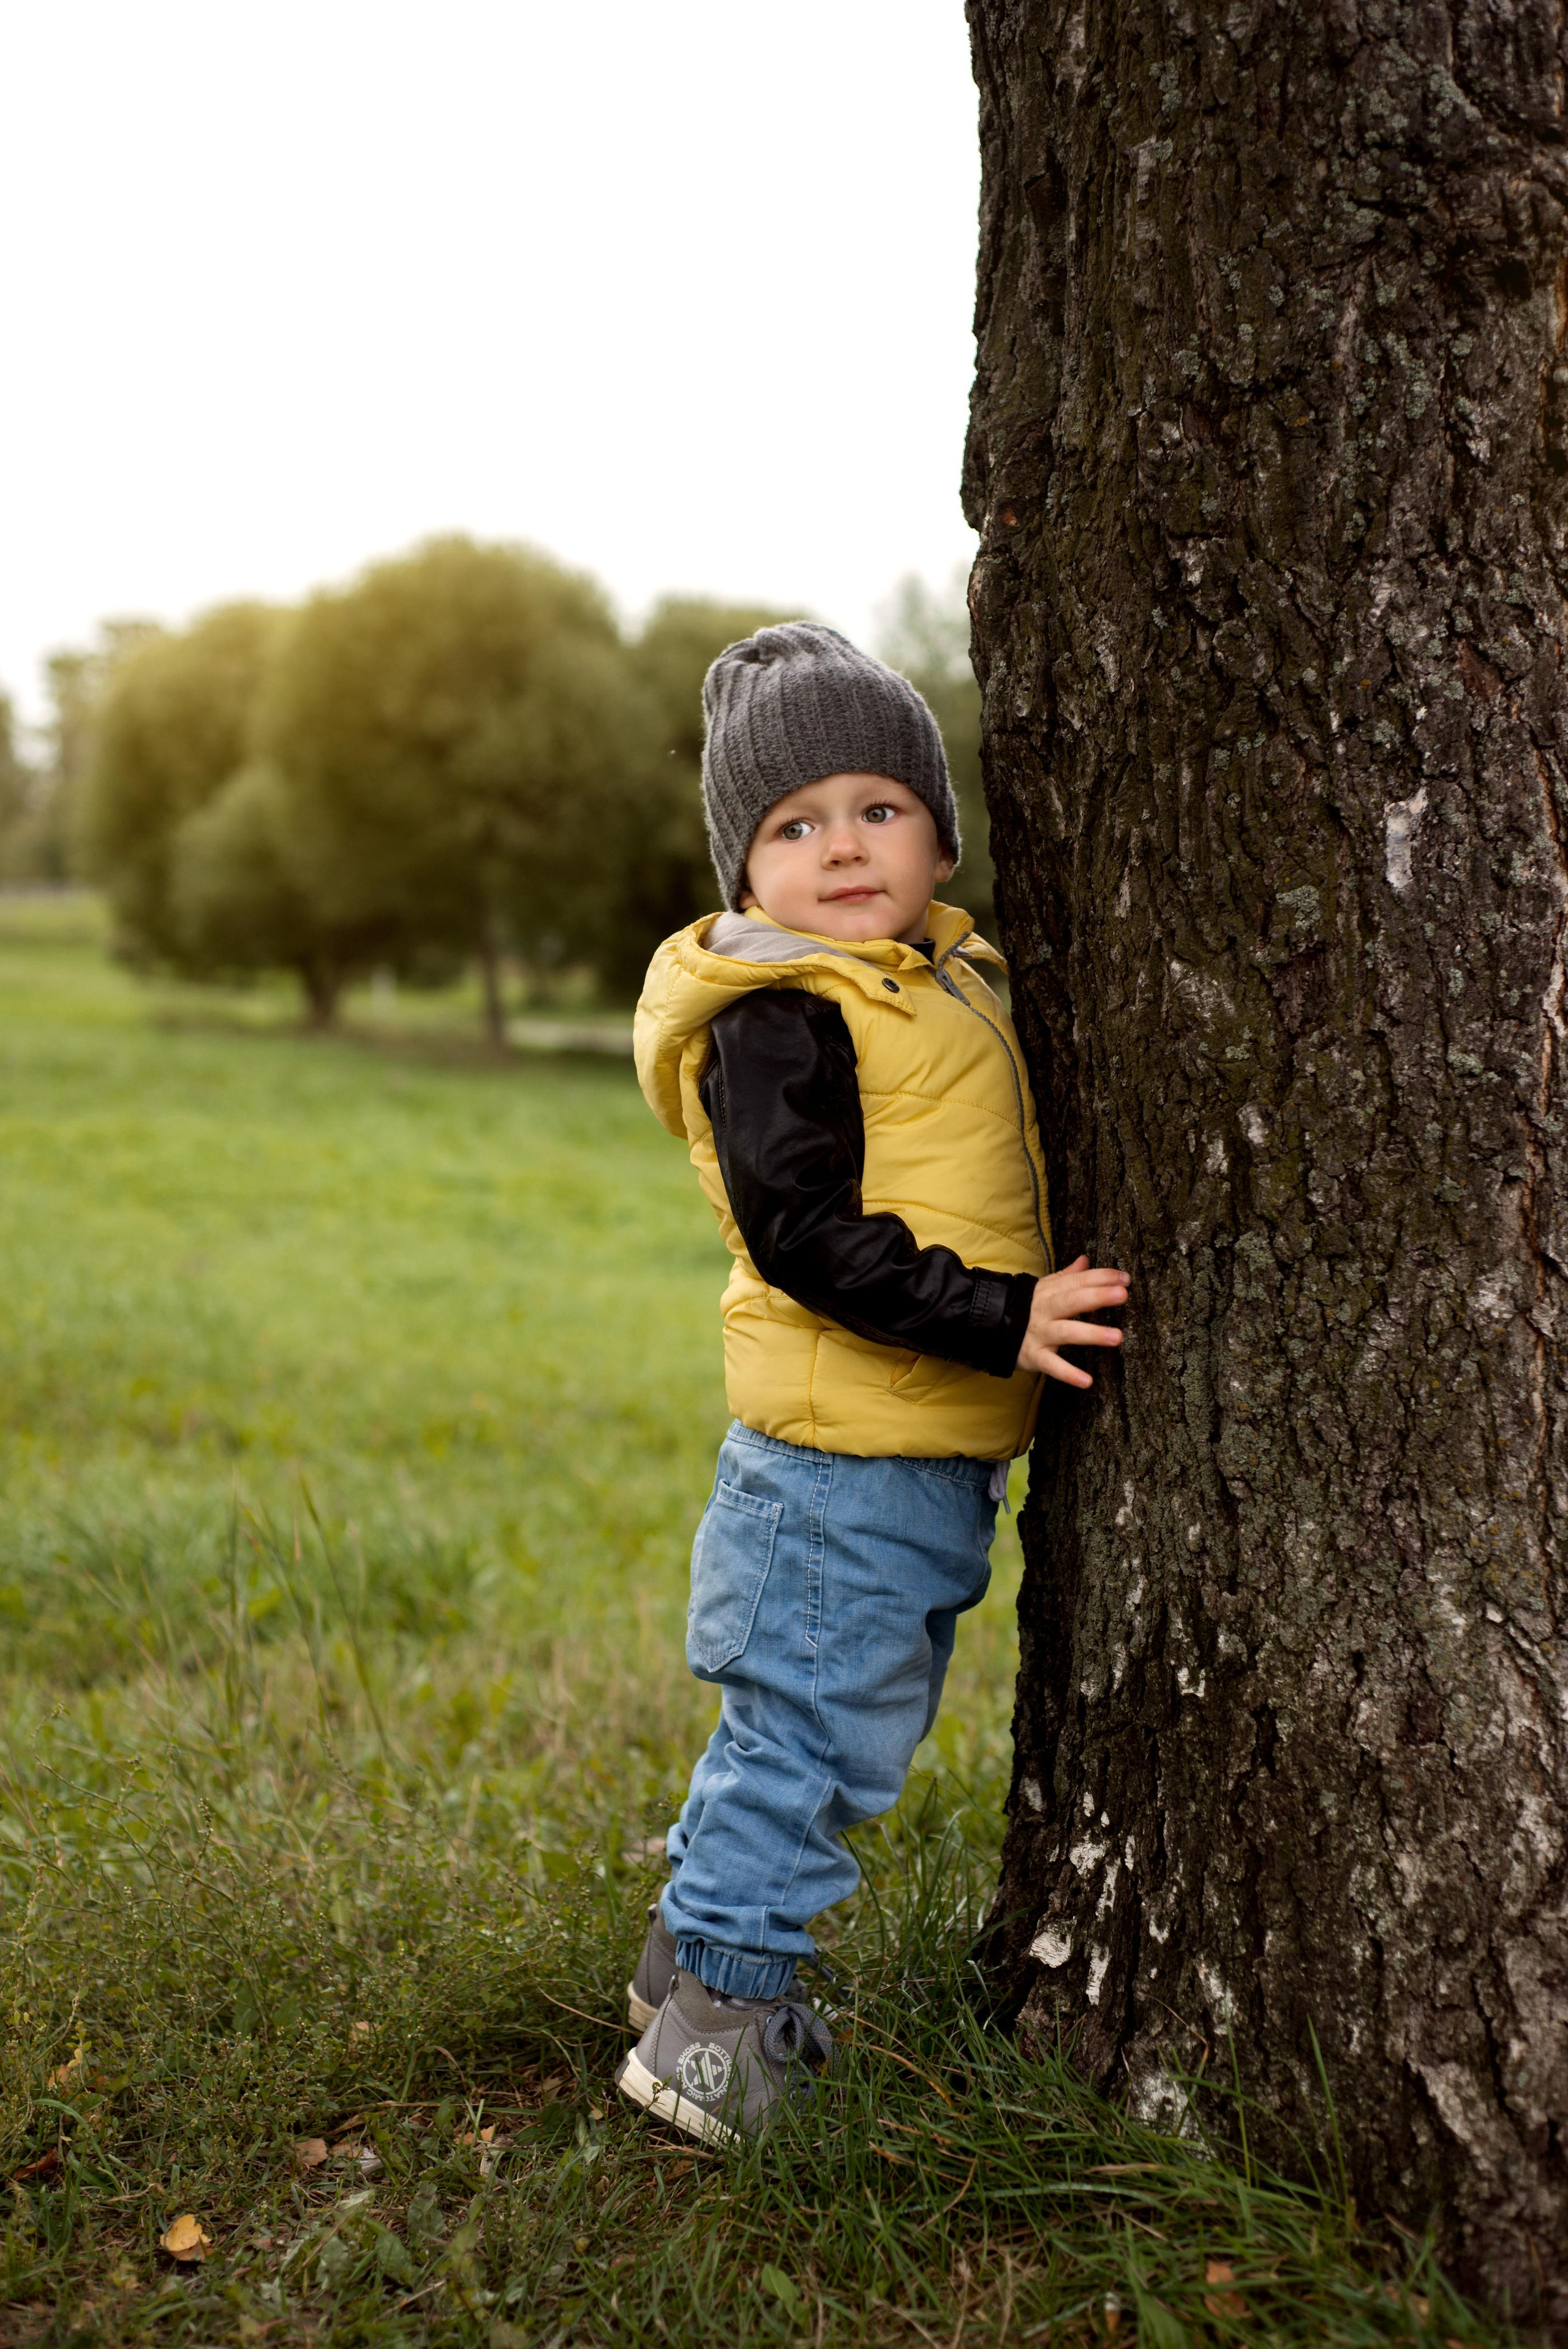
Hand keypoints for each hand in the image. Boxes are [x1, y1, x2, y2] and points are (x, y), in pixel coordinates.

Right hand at [1015, 1254, 1127, 1386]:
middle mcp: (1046, 1310)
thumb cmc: (1026, 1307)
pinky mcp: (1033, 1356)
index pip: (1078, 1281)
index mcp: (1050, 1291)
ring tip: (1117, 1337)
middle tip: (1122, 1295)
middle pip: (1073, 1301)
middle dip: (1097, 1297)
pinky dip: (1068, 1373)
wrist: (988, 1325)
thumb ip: (1068, 1276)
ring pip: (1067, 1332)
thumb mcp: (1044, 1288)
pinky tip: (1087, 1381)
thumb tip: (1086, 1259)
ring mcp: (1040, 1333)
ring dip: (1092, 1334)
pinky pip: (1052, 1365)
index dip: (1101, 1278)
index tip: (1125, 1278)